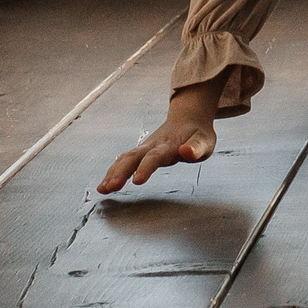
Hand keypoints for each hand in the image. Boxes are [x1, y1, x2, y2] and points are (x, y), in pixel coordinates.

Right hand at [99, 85, 220, 191]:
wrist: (188, 119)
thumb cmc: (197, 134)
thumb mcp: (204, 141)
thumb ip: (196, 148)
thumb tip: (186, 152)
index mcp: (168, 145)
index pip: (154, 157)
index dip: (145, 168)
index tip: (137, 180)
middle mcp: (152, 145)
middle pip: (133, 157)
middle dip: (120, 172)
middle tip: (110, 187)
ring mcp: (144, 148)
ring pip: (125, 159)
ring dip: (113, 173)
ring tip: (103, 188)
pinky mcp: (140, 152)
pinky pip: (123, 161)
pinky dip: (113, 172)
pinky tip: (105, 185)